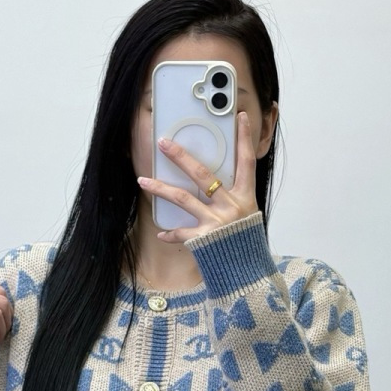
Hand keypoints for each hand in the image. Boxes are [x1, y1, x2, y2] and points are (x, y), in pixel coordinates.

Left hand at [137, 110, 258, 243]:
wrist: (248, 272)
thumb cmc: (246, 242)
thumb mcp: (247, 216)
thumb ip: (233, 198)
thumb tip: (215, 182)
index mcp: (246, 197)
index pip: (246, 161)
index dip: (244, 138)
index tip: (240, 117)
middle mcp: (231, 206)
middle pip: (203, 174)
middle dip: (181, 156)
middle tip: (164, 143)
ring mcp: (216, 222)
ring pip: (183, 198)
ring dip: (160, 188)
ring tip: (143, 180)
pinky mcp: (204, 239)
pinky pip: (181, 232)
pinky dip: (171, 233)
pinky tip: (161, 233)